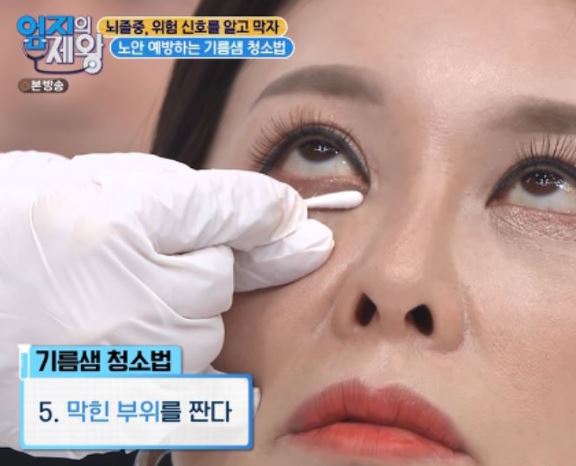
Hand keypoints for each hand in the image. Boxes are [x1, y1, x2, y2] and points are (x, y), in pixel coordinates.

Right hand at [0, 151, 336, 457]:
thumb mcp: (70, 183)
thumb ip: (166, 191)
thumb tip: (264, 212)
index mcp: (108, 230)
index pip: (226, 211)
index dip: (264, 210)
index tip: (292, 216)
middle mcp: (125, 305)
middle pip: (218, 282)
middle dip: (194, 266)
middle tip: (131, 263)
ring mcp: (120, 371)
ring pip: (204, 337)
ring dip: (179, 317)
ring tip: (109, 306)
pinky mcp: (112, 415)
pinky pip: (180, 390)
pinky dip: (166, 367)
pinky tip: (118, 349)